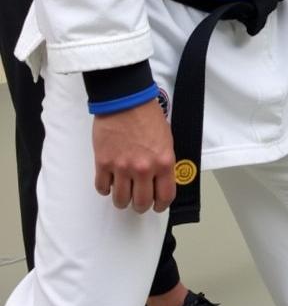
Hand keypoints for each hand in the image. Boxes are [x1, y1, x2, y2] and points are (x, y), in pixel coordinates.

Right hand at [93, 98, 176, 212]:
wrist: (126, 100)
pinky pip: (103, 188)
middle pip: (141, 203)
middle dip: (140, 205)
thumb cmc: (148, 115)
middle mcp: (144, 169)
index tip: (157, 205)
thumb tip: (161, 179)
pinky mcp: (103, 164)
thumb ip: (163, 161)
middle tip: (138, 200)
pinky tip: (110, 181)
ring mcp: (122, 168)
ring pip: (120, 200)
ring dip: (122, 199)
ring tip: (123, 191)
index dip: (161, 205)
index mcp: (163, 162)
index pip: (165, 196)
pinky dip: (106, 188)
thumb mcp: (166, 139)